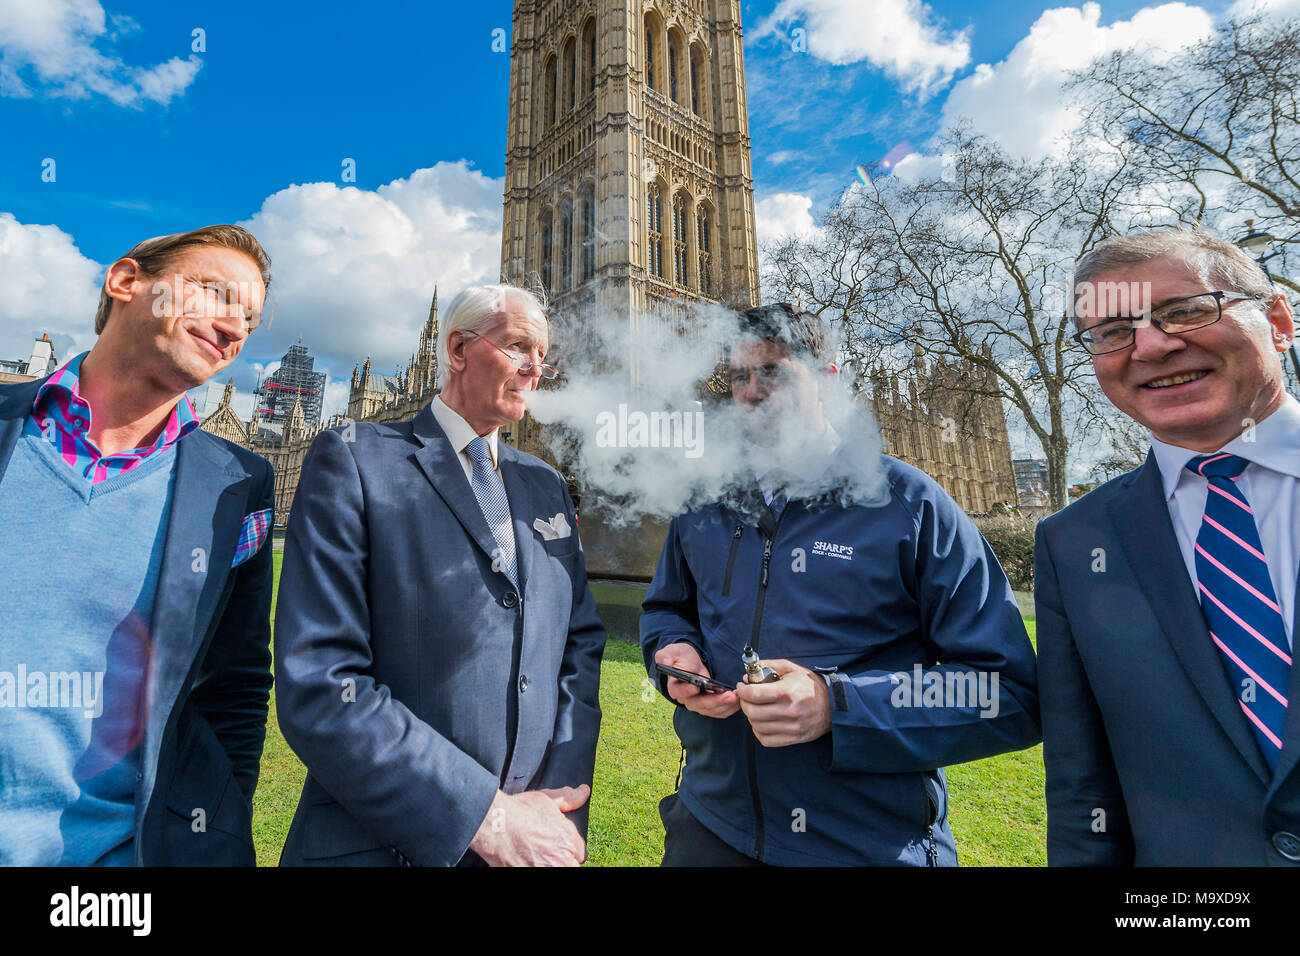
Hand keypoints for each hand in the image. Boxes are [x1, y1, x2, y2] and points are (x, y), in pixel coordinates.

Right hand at [468, 785, 589, 865]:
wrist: (495, 825)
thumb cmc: (519, 811)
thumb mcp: (546, 799)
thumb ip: (568, 798)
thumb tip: (584, 791)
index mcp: (569, 839)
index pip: (579, 852)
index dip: (568, 847)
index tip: (556, 845)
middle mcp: (562, 858)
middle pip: (570, 864)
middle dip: (561, 859)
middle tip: (545, 852)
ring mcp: (547, 869)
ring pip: (557, 869)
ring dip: (550, 864)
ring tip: (535, 857)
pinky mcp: (528, 874)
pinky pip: (536, 874)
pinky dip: (531, 867)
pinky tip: (525, 861)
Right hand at [655, 642, 739, 718]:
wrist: (689, 661)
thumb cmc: (680, 656)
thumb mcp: (670, 652)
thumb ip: (665, 657)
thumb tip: (665, 662)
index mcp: (675, 687)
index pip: (680, 692)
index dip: (688, 691)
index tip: (698, 685)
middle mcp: (686, 699)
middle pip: (701, 705)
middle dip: (717, 701)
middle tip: (730, 695)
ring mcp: (698, 704)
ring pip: (712, 710)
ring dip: (726, 705)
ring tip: (738, 697)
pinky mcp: (708, 705)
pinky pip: (719, 711)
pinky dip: (729, 708)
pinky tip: (738, 701)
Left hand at [736, 659, 830, 746]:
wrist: (832, 704)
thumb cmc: (810, 685)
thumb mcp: (791, 668)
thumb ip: (769, 666)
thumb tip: (748, 674)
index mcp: (786, 692)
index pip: (753, 695)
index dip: (742, 690)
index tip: (742, 687)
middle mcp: (788, 711)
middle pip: (752, 712)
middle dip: (744, 703)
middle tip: (746, 698)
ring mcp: (791, 727)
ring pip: (757, 726)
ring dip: (751, 717)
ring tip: (755, 709)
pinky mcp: (793, 738)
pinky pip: (766, 740)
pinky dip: (759, 732)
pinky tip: (762, 723)